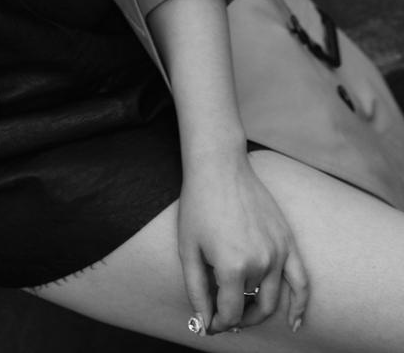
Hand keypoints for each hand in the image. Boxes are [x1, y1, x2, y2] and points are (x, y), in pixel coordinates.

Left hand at [178, 150, 308, 335]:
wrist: (219, 167)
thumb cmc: (199, 204)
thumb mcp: (188, 249)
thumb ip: (196, 290)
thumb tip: (204, 322)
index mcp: (232, 267)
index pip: (230, 313)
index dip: (217, 323)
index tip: (208, 323)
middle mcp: (260, 263)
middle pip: (253, 309)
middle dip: (237, 320)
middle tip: (223, 317)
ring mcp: (278, 252)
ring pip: (273, 299)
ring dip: (258, 312)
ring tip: (244, 314)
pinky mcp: (287, 241)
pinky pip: (301, 281)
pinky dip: (300, 305)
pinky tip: (295, 322)